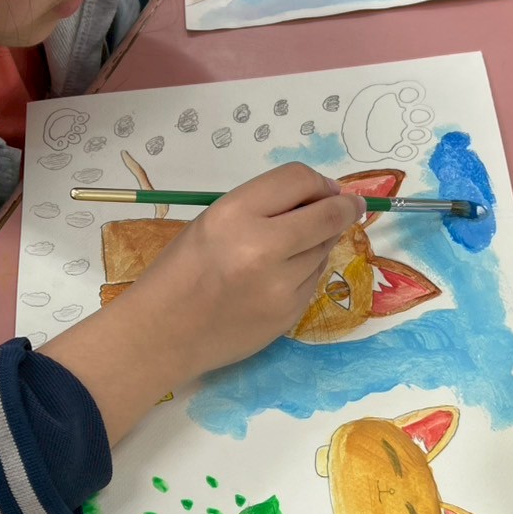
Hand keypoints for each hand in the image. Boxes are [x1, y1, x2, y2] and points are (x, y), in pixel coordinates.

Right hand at [42, 164, 362, 443]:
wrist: (163, 334)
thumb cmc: (180, 271)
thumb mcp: (212, 221)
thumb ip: (263, 206)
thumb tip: (322, 198)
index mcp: (233, 214)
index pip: (298, 180)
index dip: (320, 182)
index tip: (330, 190)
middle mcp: (262, 247)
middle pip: (327, 215)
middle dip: (345, 209)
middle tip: (349, 207)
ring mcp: (280, 286)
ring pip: (324, 251)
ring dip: (319, 243)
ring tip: (288, 250)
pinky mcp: (289, 314)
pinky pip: (313, 281)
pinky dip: (306, 273)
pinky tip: (278, 278)